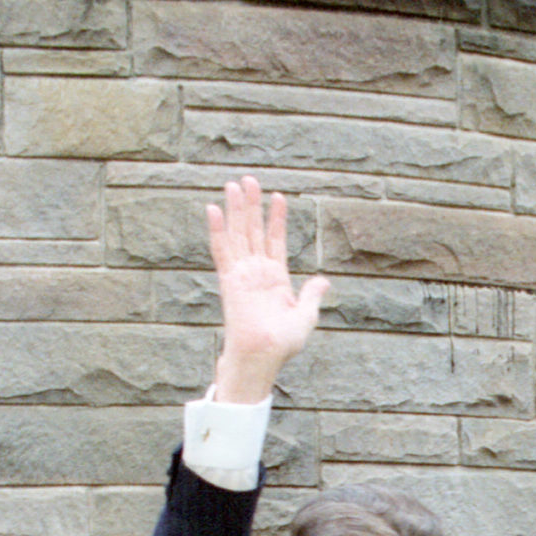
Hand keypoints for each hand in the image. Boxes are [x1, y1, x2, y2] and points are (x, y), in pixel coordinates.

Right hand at [206, 175, 330, 404]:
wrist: (264, 357)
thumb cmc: (283, 344)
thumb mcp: (305, 317)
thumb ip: (311, 296)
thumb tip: (323, 280)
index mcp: (275, 278)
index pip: (275, 240)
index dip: (277, 219)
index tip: (279, 197)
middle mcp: (257, 272)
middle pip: (253, 230)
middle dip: (252, 204)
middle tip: (248, 179)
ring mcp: (242, 274)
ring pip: (238, 234)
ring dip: (236, 209)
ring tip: (234, 183)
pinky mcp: (230, 280)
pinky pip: (222, 250)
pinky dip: (217, 230)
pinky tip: (213, 209)